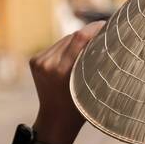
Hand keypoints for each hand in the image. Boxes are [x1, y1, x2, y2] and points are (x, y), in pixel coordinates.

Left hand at [28, 21, 104, 143]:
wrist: (55, 119)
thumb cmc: (80, 107)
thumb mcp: (92, 87)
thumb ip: (95, 64)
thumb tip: (110, 40)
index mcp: (61, 70)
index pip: (79, 38)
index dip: (94, 28)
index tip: (107, 24)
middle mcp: (47, 63)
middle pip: (72, 37)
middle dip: (88, 34)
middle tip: (104, 34)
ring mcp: (39, 61)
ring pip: (64, 40)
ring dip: (77, 40)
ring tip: (91, 45)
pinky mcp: (35, 61)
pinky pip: (56, 47)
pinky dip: (67, 47)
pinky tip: (75, 54)